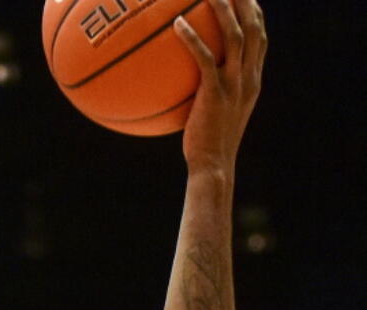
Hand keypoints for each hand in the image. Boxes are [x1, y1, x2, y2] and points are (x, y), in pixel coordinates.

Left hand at [175, 0, 265, 171]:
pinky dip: (192, 38)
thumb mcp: (214, 116)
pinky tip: (176, 24)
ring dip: (224, 9)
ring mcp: (235, 84)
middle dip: (245, 2)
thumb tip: (187, 87)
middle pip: (254, 28)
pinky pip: (204, 58)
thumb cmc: (207, 146)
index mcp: (252, 81)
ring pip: (236, 36)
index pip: (261, 40)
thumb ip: (210, 95)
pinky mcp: (216, 92)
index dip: (256, 15)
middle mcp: (249, 78)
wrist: (213, 166)